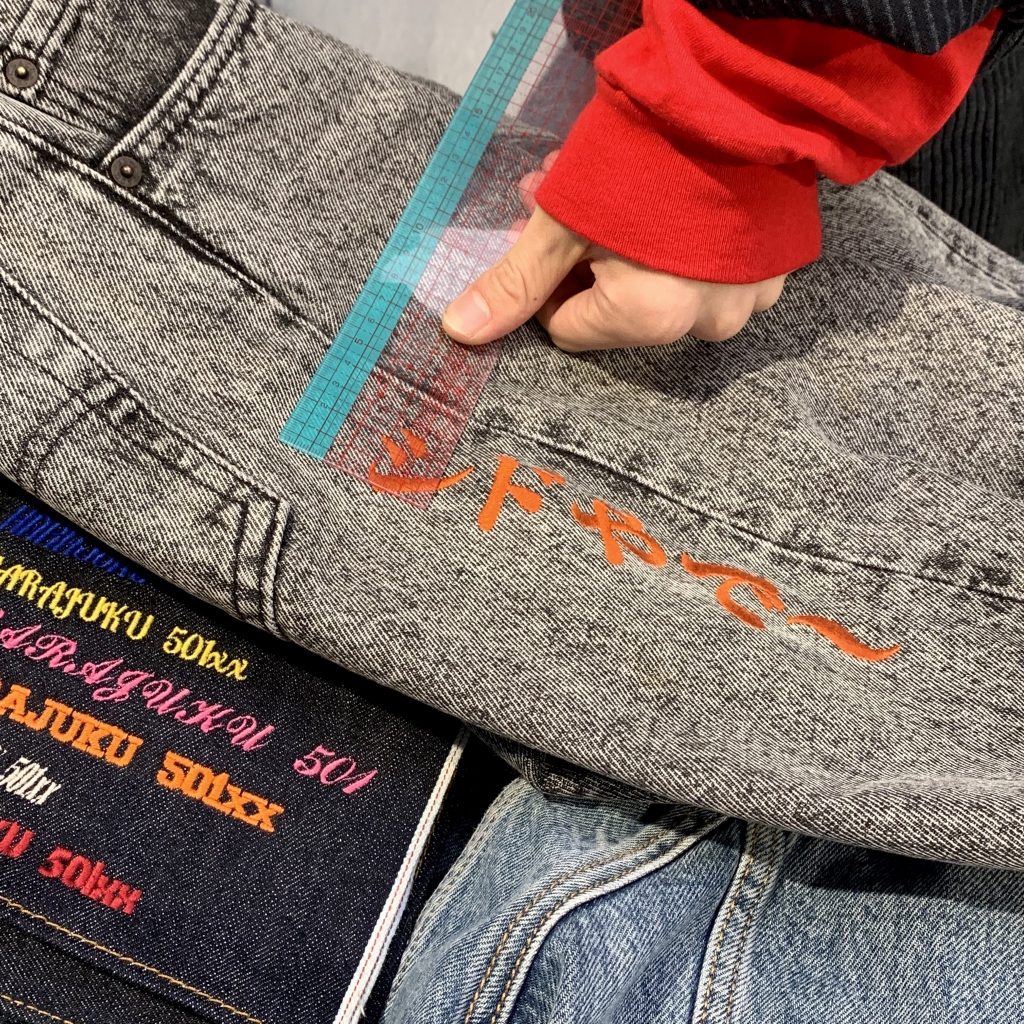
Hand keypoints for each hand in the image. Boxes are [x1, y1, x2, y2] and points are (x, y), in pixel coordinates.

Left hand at [442, 153, 785, 351]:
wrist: (742, 88)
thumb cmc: (646, 153)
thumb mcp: (564, 218)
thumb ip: (515, 283)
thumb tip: (461, 332)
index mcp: (650, 318)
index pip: (568, 328)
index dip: (546, 284)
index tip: (543, 237)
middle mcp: (704, 322)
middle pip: (617, 310)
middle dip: (584, 261)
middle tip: (572, 202)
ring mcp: (748, 295)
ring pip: (665, 290)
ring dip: (633, 251)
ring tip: (621, 192)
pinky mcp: (773, 265)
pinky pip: (715, 274)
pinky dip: (689, 248)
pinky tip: (677, 201)